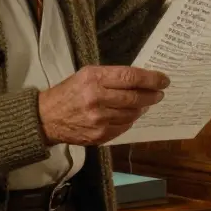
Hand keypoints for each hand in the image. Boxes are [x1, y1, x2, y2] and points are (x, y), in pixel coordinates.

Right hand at [38, 66, 169, 144]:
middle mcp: (97, 99)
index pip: (130, 77)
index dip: (151, 78)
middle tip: (160, 93)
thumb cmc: (68, 92)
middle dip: (152, 95)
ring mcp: (99, 119)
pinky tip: (131, 114)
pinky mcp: (99, 135)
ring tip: (146, 103)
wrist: (46, 118)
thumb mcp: (86, 75)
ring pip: (132, 114)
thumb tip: (139, 80)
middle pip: (135, 97)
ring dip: (143, 108)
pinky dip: (130, 120)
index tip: (164, 79)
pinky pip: (124, 127)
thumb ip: (110, 77)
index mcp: (94, 79)